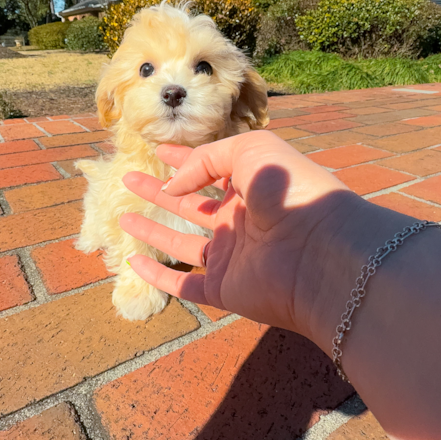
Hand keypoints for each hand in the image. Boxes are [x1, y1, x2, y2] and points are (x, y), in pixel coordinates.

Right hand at [119, 131, 397, 344]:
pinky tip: (134, 263)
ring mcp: (231, 257)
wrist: (318, 249)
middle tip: (129, 179)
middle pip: (191, 206)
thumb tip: (173, 187)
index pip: (210, 169)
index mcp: (252, 186)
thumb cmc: (291, 189)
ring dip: (152, 230)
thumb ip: (206, 160)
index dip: (184, 160)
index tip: (158, 150)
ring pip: (182, 243)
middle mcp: (240, 221)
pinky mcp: (224, 288)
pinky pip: (184, 283)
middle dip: (161, 191)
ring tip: (122, 216)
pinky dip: (158, 276)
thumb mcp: (250, 150)